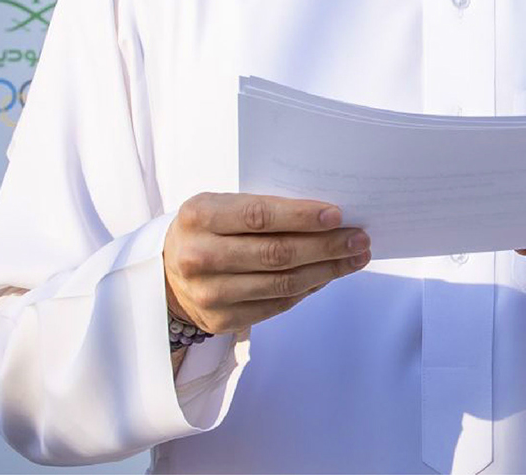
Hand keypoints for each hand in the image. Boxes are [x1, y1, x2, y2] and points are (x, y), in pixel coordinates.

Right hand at [162, 192, 369, 335]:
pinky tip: (328, 275)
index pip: (259, 216)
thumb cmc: (208, 229)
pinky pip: (277, 304)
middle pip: (276, 253)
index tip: (338, 214)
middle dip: (326, 246)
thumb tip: (328, 218)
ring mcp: (208, 293)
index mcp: (199, 216)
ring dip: (327, 270)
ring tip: (355, 257)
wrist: (165, 273)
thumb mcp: (222, 206)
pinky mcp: (220, 320)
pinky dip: (308, 289)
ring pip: (282, 283)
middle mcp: (198, 256)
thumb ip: (264, 208)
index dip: (302, 216)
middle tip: (360, 238)